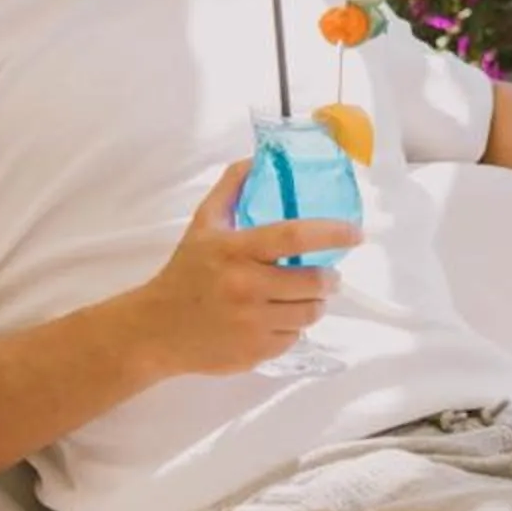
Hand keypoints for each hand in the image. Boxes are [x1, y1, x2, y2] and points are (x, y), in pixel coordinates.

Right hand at [136, 162, 359, 379]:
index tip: (356, 233)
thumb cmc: (185, 272)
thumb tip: (258, 158)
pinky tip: (278, 317)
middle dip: (330, 278)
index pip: (293, 237)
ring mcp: (250, 324)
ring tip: (305, 295)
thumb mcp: (203, 225)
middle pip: (312, 282)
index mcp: (235, 251)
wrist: (155, 330)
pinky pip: (293, 337)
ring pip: (309, 313)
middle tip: (329, 274)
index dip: (331, 233)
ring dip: (315, 303)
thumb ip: (232, 189)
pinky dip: (293, 326)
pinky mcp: (254, 352)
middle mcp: (245, 287)